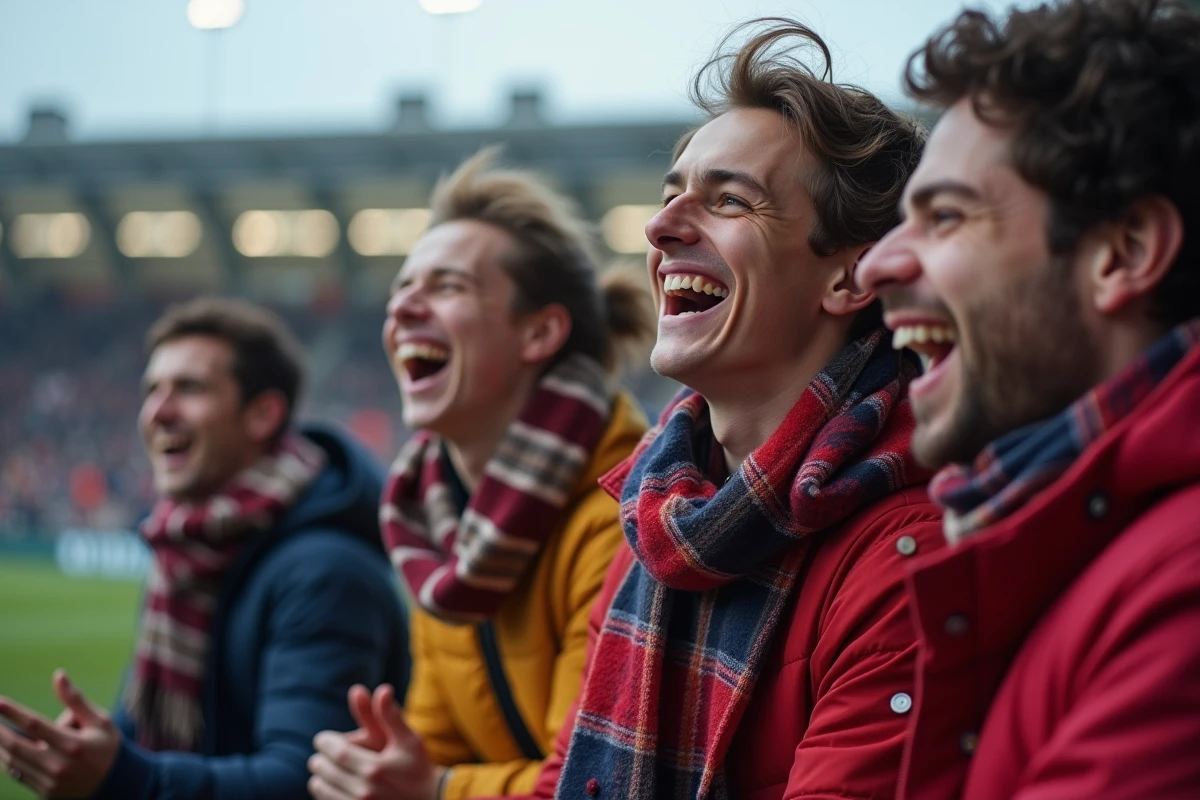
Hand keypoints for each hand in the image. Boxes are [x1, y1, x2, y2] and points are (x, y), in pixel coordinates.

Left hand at [0, 670, 121, 797]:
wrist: (116, 783)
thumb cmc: (108, 746)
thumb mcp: (100, 720)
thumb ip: (76, 699)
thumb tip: (58, 675)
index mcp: (73, 744)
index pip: (35, 725)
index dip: (14, 712)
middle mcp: (59, 764)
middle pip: (17, 746)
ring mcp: (50, 781)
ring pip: (13, 762)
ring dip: (0, 746)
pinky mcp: (46, 791)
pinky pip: (19, 775)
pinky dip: (8, 761)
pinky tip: (5, 750)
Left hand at [308, 683, 444, 799]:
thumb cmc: (418, 767)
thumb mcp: (409, 740)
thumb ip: (391, 716)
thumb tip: (383, 689)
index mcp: (375, 768)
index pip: (337, 752)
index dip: (325, 742)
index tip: (323, 738)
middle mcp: (364, 791)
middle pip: (324, 770)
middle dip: (320, 756)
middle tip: (323, 750)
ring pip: (320, 788)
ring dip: (319, 775)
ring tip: (327, 766)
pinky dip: (324, 791)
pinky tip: (333, 783)